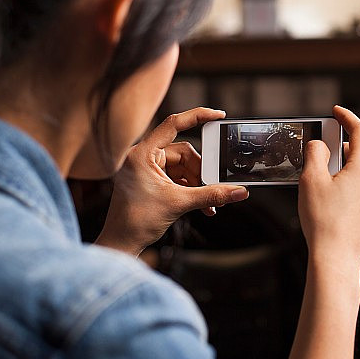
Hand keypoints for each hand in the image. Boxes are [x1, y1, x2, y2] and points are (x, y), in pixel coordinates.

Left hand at [96, 108, 248, 255]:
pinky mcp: (152, 180)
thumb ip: (211, 195)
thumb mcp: (179, 204)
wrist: (121, 243)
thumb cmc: (135, 222)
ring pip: (184, 167)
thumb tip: (238, 191)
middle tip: (212, 186)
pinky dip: (190, 188)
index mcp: (142, 154)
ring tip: (207, 202)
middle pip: (184, 152)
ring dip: (198, 184)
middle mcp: (143, 157)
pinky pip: (178, 177)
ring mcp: (147, 168)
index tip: (218, 115)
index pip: (173, 124)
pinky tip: (201, 205)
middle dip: (200, 172)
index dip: (198, 116)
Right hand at [297, 105, 359, 276]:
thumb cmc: (323, 222)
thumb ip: (315, 154)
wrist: (336, 261)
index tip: (337, 112)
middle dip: (348, 146)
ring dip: (353, 169)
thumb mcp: (310, 180)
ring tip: (332, 178)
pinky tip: (340, 201)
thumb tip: (319, 145)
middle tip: (329, 148)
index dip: (347, 117)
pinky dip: (358, 189)